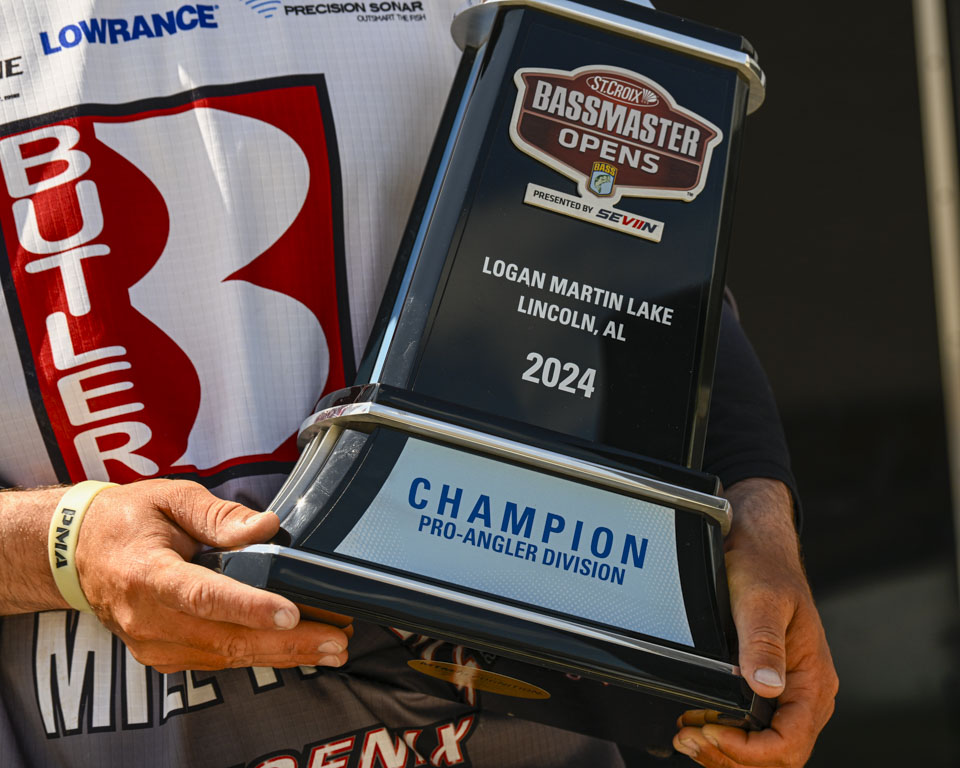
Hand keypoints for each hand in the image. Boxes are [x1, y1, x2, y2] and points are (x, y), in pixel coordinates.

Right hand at [75, 478, 352, 672]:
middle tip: (334, 640)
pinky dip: (258, 655)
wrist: (79, 554)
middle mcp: (148, 617)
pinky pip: (217, 660)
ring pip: (226, 655)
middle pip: (224, 637)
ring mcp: (154, 643)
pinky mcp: (163, 656)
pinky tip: (295, 649)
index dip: (249, 606)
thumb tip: (268, 526)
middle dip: (286, 642)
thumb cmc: (128, 520)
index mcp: (147, 573)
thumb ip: (219, 514)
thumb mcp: (171, 498)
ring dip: (282, 654)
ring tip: (329, 647)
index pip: (203, 595)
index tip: (290, 612)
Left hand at [673, 479, 837, 766]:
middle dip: (731, 756)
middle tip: (689, 738)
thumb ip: (763, 642)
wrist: (756, 542)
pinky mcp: (764, 686)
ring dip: (724, 750)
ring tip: (687, 735)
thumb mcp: (761, 600)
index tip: (711, 732)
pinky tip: (696, 722)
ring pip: (761, 747)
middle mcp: (803, 692)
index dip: (749, 751)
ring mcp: (784, 692)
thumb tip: (766, 684)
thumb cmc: (764, 566)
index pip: (789, 742)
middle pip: (776, 755)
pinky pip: (749, 727)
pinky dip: (722, 733)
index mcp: (812, 679)